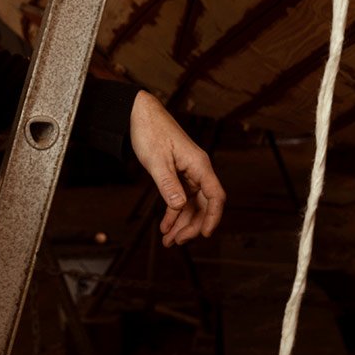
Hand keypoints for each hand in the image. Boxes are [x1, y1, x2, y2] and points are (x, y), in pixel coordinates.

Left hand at [128, 90, 224, 246]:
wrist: (139, 113)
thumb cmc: (150, 130)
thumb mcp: (156, 160)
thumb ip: (168, 184)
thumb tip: (179, 206)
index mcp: (199, 165)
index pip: (215, 196)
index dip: (213, 217)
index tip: (205, 235)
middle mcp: (197, 170)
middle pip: (203, 205)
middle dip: (192, 225)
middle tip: (176, 241)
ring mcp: (188, 173)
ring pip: (191, 204)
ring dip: (181, 223)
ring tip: (168, 240)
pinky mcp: (177, 174)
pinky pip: (180, 198)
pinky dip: (173, 213)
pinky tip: (165, 226)